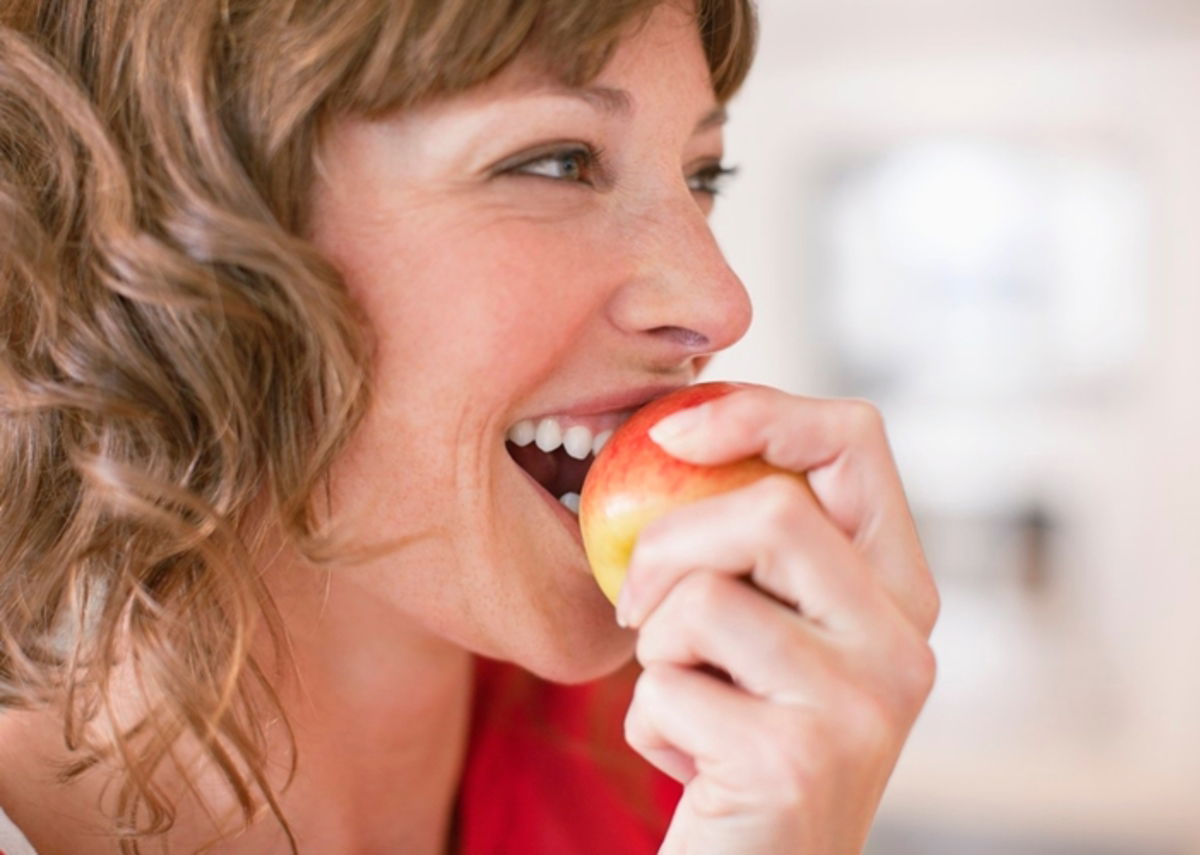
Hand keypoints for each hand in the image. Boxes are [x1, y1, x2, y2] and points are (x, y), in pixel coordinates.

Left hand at [618, 386, 938, 854]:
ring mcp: (863, 704)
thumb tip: (673, 434)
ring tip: (685, 696)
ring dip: (656, 647)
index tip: (668, 433)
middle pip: (772, 510)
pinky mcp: (797, 760)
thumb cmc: (741, 738)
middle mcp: (904, 641)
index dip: (759, 412)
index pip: (855, 440)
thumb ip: (751, 545)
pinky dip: (649, 722)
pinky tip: (691, 763)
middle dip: (668, 544)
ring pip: (706, 597)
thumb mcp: (763, 628)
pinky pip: (669, 688)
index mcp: (898, 590)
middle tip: (632, 602)